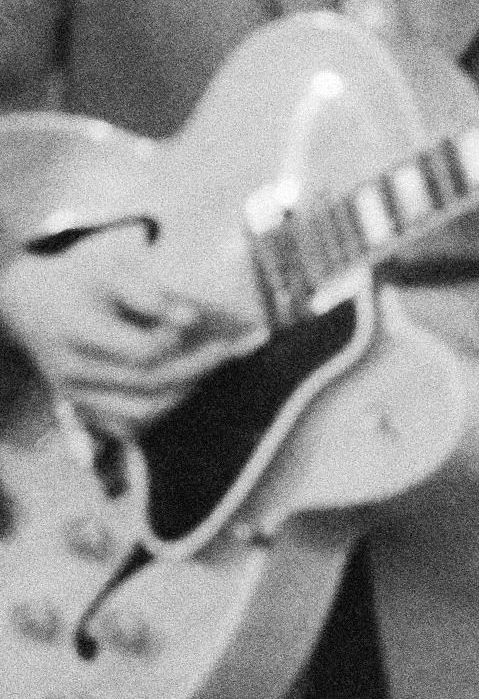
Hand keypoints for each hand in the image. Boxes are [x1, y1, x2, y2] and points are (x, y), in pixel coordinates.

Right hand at [0, 226, 247, 430]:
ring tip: (207, 365)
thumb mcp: (109, 271)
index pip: (139, 352)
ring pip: (141, 414)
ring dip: (182, 392)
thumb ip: (149, 292)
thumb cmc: (80, 283)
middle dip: (197, 367)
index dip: (177, 341)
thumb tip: (192, 317)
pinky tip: (181, 384)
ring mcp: (75, 396)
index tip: (203, 320)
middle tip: (227, 347)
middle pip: (148, 383)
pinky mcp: (84, 411)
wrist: (31, 305)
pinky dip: (161, 410)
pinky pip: (129, 427)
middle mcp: (70, 370)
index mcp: (73, 329)